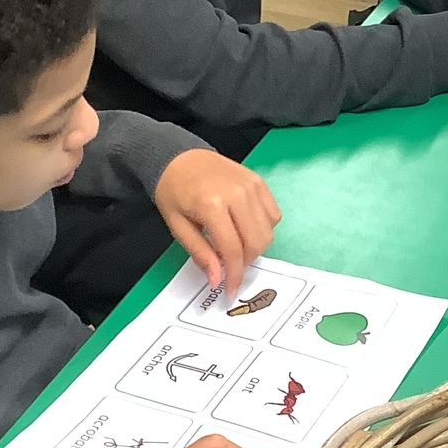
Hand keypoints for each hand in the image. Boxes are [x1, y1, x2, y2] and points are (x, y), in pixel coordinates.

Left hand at [153, 149, 279, 296]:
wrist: (178, 157)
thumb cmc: (174, 192)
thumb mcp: (177, 226)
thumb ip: (200, 253)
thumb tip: (218, 280)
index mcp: (212, 205)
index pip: (232, 248)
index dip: (234, 274)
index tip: (231, 290)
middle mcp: (237, 194)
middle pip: (256, 242)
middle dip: (245, 262)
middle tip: (231, 267)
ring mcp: (251, 186)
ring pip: (268, 230)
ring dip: (255, 247)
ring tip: (236, 246)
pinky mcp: (259, 182)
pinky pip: (273, 214)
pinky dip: (264, 228)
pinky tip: (246, 228)